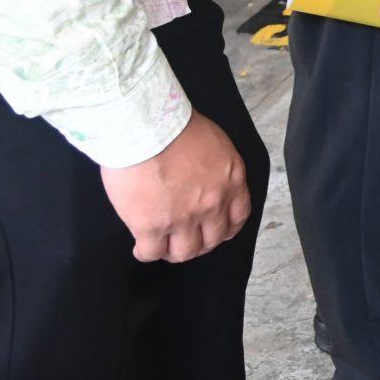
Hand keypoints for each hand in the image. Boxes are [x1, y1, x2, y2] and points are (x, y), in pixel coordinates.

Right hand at [101, 112, 251, 263]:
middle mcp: (212, 203)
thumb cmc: (175, 126)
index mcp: (231, 181)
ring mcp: (183, 218)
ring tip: (163, 244)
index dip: (225, 228)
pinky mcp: (151, 226)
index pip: (238, 216)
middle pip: (211, 240)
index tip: (216, 230)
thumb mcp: (215, 143)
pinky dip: (146, 252)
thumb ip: (216, 168)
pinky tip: (142, 245)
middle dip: (199, 242)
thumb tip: (205, 180)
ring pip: (184, 252)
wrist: (147, 128)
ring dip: (174, 251)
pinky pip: (151, 252)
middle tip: (186, 238)